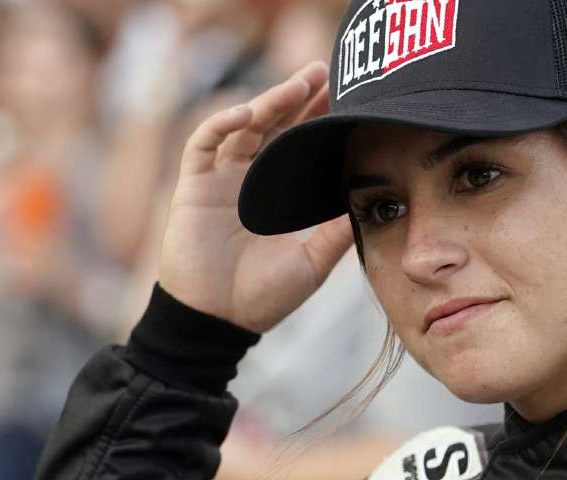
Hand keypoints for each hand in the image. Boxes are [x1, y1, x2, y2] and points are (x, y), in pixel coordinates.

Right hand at [159, 62, 353, 333]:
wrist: (219, 322)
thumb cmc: (263, 297)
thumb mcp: (314, 261)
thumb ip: (338, 229)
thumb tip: (373, 199)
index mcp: (276, 195)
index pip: (298, 145)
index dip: (318, 120)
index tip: (345, 99)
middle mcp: (248, 181)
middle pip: (274, 125)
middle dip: (298, 96)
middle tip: (325, 70)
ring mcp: (219, 181)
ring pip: (244, 126)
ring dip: (270, 101)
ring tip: (300, 82)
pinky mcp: (193, 187)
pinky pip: (203, 144)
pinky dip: (223, 123)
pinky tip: (250, 112)